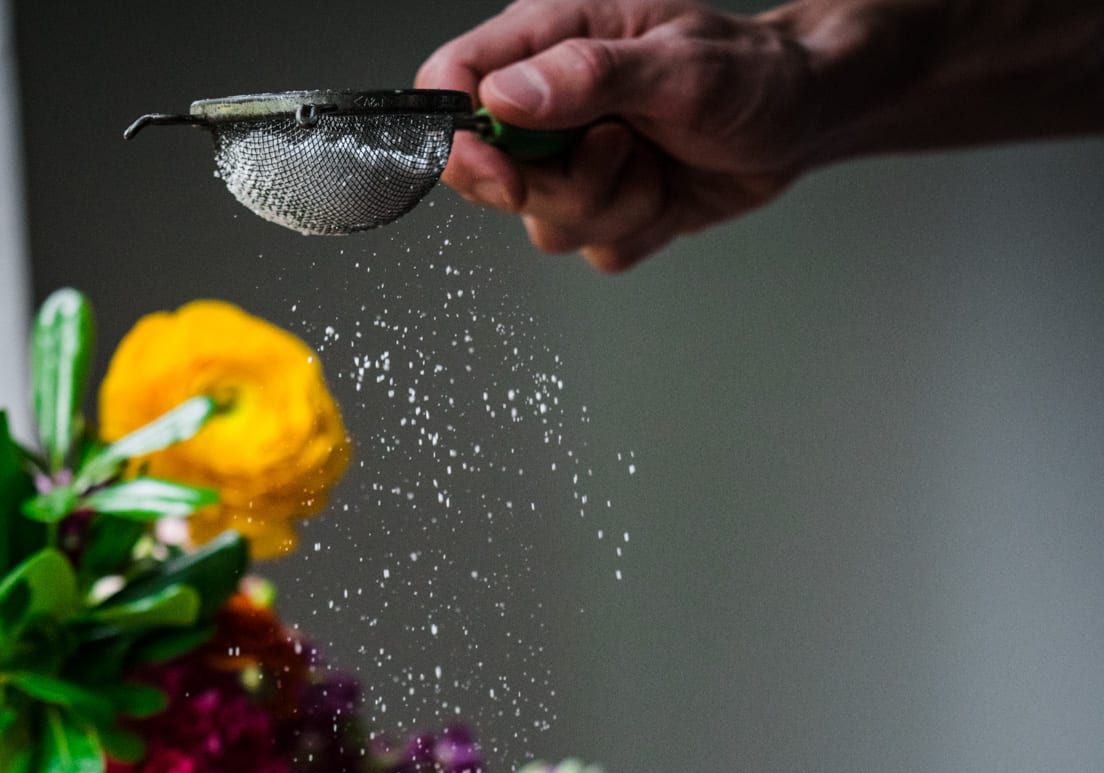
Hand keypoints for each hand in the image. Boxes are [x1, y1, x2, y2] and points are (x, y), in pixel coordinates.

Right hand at [416, 0, 827, 272]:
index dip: (456, 140)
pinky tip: (669, 191)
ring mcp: (576, 160)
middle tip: (622, 149)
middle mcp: (550, 103)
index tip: (503, 175)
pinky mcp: (608, 208)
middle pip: (491, 176)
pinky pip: (595, 250)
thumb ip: (589, 75)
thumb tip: (505, 96)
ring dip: (612, 209)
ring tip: (657, 163)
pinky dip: (638, 232)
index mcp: (550, 41)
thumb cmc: (751, 71)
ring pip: (545, 225)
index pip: (451, 84)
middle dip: (560, 187)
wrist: (801, 117)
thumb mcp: (680, 64)